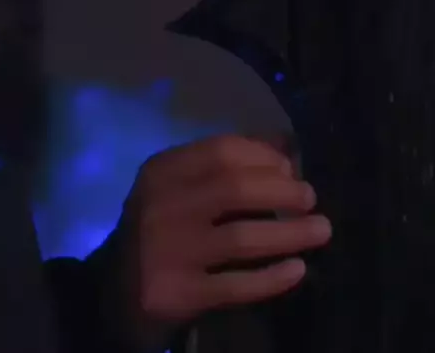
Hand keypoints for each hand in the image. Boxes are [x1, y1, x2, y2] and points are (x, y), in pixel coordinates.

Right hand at [91, 135, 331, 350]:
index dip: (266, 157)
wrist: (113, 290)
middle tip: (310, 199)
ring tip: (321, 230)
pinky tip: (296, 270)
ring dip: (292, 233)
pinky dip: (273, 277)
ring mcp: (168, 251)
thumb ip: (221, 164)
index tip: (289, 169)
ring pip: (243, 237)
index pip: (222, 150)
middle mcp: (161, 207)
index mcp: (160, 173)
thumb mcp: (176, 188)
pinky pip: (237, 285)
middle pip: (236, 188)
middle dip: (285, 191)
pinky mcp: (178, 292)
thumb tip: (283, 141)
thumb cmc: (157, 231)